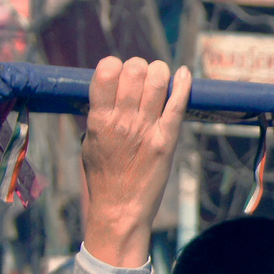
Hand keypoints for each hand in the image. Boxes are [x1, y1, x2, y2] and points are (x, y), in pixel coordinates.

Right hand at [81, 57, 191, 268]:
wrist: (121, 208)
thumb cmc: (103, 176)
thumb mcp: (89, 141)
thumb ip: (99, 115)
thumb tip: (110, 91)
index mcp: (99, 119)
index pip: (106, 71)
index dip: (114, 65)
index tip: (117, 72)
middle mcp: (124, 120)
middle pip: (136, 71)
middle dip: (139, 66)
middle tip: (140, 76)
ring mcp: (148, 129)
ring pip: (158, 81)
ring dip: (159, 72)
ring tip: (159, 78)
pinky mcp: (168, 139)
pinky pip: (179, 104)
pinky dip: (184, 84)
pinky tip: (184, 73)